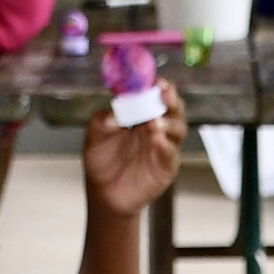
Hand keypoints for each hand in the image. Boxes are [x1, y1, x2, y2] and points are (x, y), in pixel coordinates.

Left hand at [81, 79, 184, 213]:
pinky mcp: (166, 166)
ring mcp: (163, 147)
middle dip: (171, 99)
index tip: (155, 79)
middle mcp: (156, 128)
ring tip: (154, 122)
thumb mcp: (95, 135)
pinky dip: (166, 145)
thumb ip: (103, 119)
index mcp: (141, 115)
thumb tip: (115, 112)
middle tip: (164, 93)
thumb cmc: (101, 161)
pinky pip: (171, 153)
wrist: (103, 194)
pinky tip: (156, 139)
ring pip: (178, 129)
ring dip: (168, 122)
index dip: (158, 85)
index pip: (155, 94)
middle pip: (174, 108)